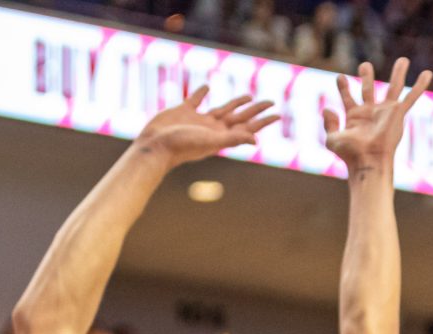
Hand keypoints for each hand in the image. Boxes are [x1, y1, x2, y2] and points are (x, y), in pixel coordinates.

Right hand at [132, 84, 278, 168]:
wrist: (155, 146)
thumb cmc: (182, 146)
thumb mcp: (210, 142)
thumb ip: (232, 140)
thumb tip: (256, 140)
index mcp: (222, 136)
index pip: (248, 126)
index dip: (263, 120)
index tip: (277, 114)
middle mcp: (213, 128)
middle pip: (240, 117)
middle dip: (255, 110)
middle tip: (270, 101)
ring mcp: (198, 120)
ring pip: (222, 109)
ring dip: (235, 103)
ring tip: (247, 96)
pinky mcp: (183, 111)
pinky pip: (196, 100)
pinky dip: (201, 93)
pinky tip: (206, 88)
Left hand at [322, 59, 431, 176]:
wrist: (368, 160)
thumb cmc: (351, 155)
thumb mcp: (332, 140)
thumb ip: (329, 124)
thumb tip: (327, 108)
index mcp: (355, 117)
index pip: (348, 97)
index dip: (343, 87)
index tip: (340, 77)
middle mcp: (371, 113)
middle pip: (368, 89)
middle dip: (366, 77)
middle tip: (365, 65)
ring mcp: (386, 112)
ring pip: (394, 88)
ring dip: (398, 73)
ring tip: (404, 60)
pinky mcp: (398, 114)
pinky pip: (411, 97)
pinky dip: (420, 86)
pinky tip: (427, 74)